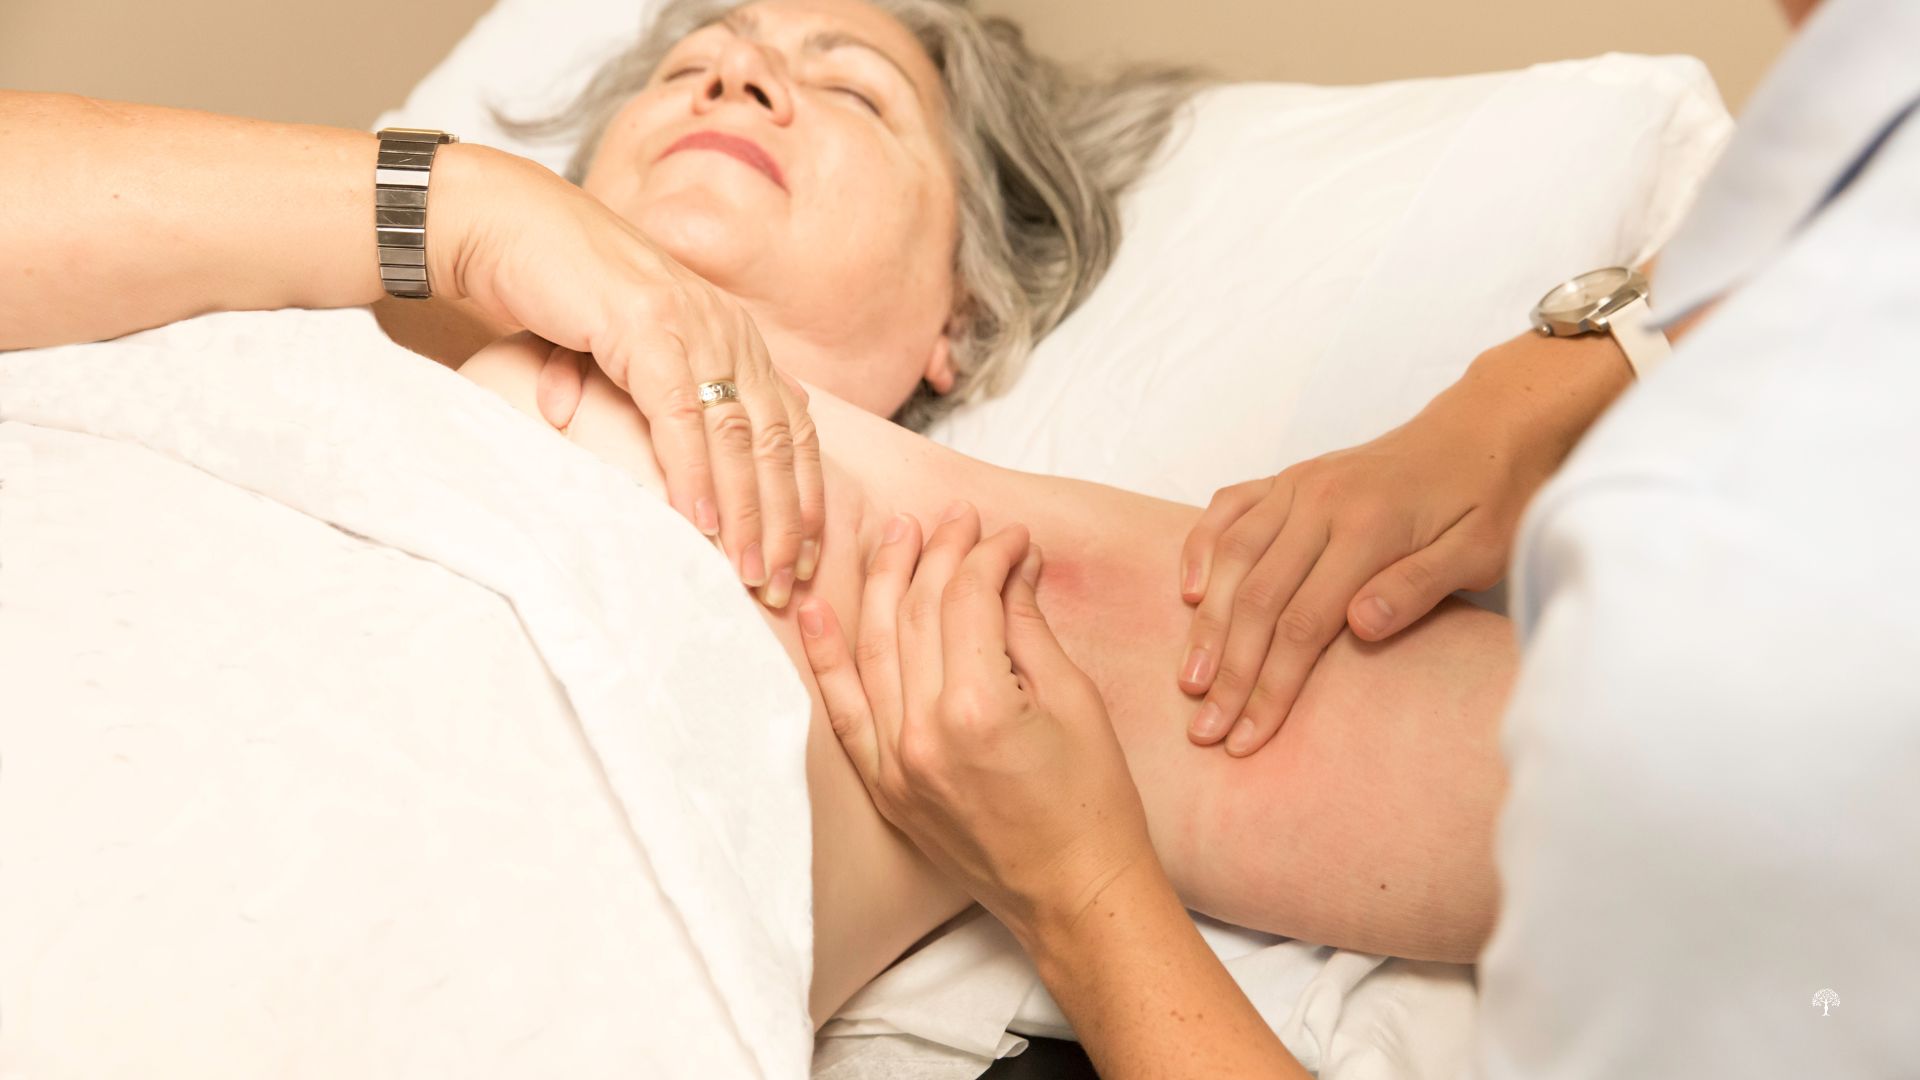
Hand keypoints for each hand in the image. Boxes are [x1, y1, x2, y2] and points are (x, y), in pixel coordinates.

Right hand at [431, 144, 825, 597]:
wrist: (506, 225)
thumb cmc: (564, 293)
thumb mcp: (632, 354)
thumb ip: (664, 404)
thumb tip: (685, 479)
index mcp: (735, 336)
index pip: (792, 427)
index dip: (802, 496)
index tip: (806, 558)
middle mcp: (728, 330)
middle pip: (778, 440)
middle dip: (785, 521)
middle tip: (787, 585)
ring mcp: (691, 327)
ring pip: (738, 435)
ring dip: (746, 510)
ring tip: (749, 569)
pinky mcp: (646, 329)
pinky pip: (680, 414)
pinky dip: (694, 471)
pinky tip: (699, 519)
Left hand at [797, 503, 1155, 939]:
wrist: (1076, 896)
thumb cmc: (1094, 806)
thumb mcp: (1075, 703)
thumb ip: (1029, 628)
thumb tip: (1011, 565)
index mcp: (977, 708)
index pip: (967, 600)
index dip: (988, 555)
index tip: (1010, 535)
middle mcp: (922, 734)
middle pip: (917, 614)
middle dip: (937, 554)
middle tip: (955, 518)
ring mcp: (894, 763)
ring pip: (873, 648)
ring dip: (881, 584)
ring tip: (893, 535)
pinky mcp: (883, 786)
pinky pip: (843, 710)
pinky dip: (826, 657)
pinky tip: (815, 610)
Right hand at [1178, 366, 1568, 756]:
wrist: (1486, 428)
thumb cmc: (1489, 499)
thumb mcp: (1480, 550)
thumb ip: (1418, 586)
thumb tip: (1359, 626)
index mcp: (1369, 527)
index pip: (1304, 624)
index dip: (1271, 687)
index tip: (1248, 737)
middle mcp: (1321, 501)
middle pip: (1258, 599)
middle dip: (1228, 671)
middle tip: (1204, 728)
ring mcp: (1298, 484)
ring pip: (1234, 558)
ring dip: (1206, 623)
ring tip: (1188, 678)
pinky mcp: (1289, 477)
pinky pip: (1228, 508)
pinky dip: (1201, 548)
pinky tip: (1189, 592)